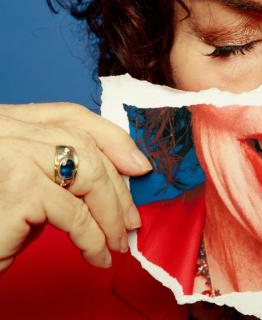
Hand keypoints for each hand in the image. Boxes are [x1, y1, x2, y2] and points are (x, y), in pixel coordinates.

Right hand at [0, 102, 151, 271]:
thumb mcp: (19, 187)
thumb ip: (54, 173)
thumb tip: (112, 185)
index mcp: (10, 122)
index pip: (72, 115)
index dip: (112, 137)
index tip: (139, 165)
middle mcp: (9, 130)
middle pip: (85, 144)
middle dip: (117, 185)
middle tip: (132, 220)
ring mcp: (11, 156)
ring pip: (87, 173)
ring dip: (111, 213)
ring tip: (118, 242)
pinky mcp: (14, 191)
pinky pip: (73, 213)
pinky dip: (93, 238)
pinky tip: (96, 255)